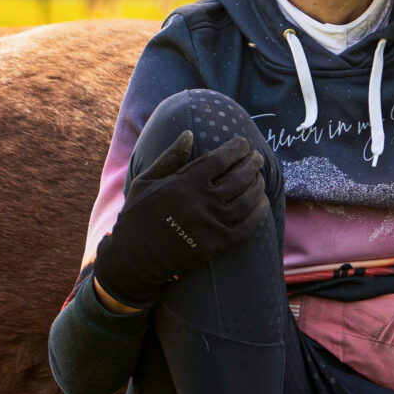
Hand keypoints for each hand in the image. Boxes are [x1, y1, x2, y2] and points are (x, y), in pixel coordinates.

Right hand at [91, 129, 268, 307]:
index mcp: (184, 183)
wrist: (133, 259)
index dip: (236, 149)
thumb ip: (170, 157)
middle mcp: (201, 201)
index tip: (244, 143)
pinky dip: (258, 213)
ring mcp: (211, 224)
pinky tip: (261, 203)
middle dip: (253, 164)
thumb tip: (189, 133)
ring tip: (260, 178)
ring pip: (247, 201)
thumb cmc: (137, 216)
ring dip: (258, 186)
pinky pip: (247, 227)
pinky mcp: (216, 245)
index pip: (220, 159)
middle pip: (239, 177)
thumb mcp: (146, 181)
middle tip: (257, 158)